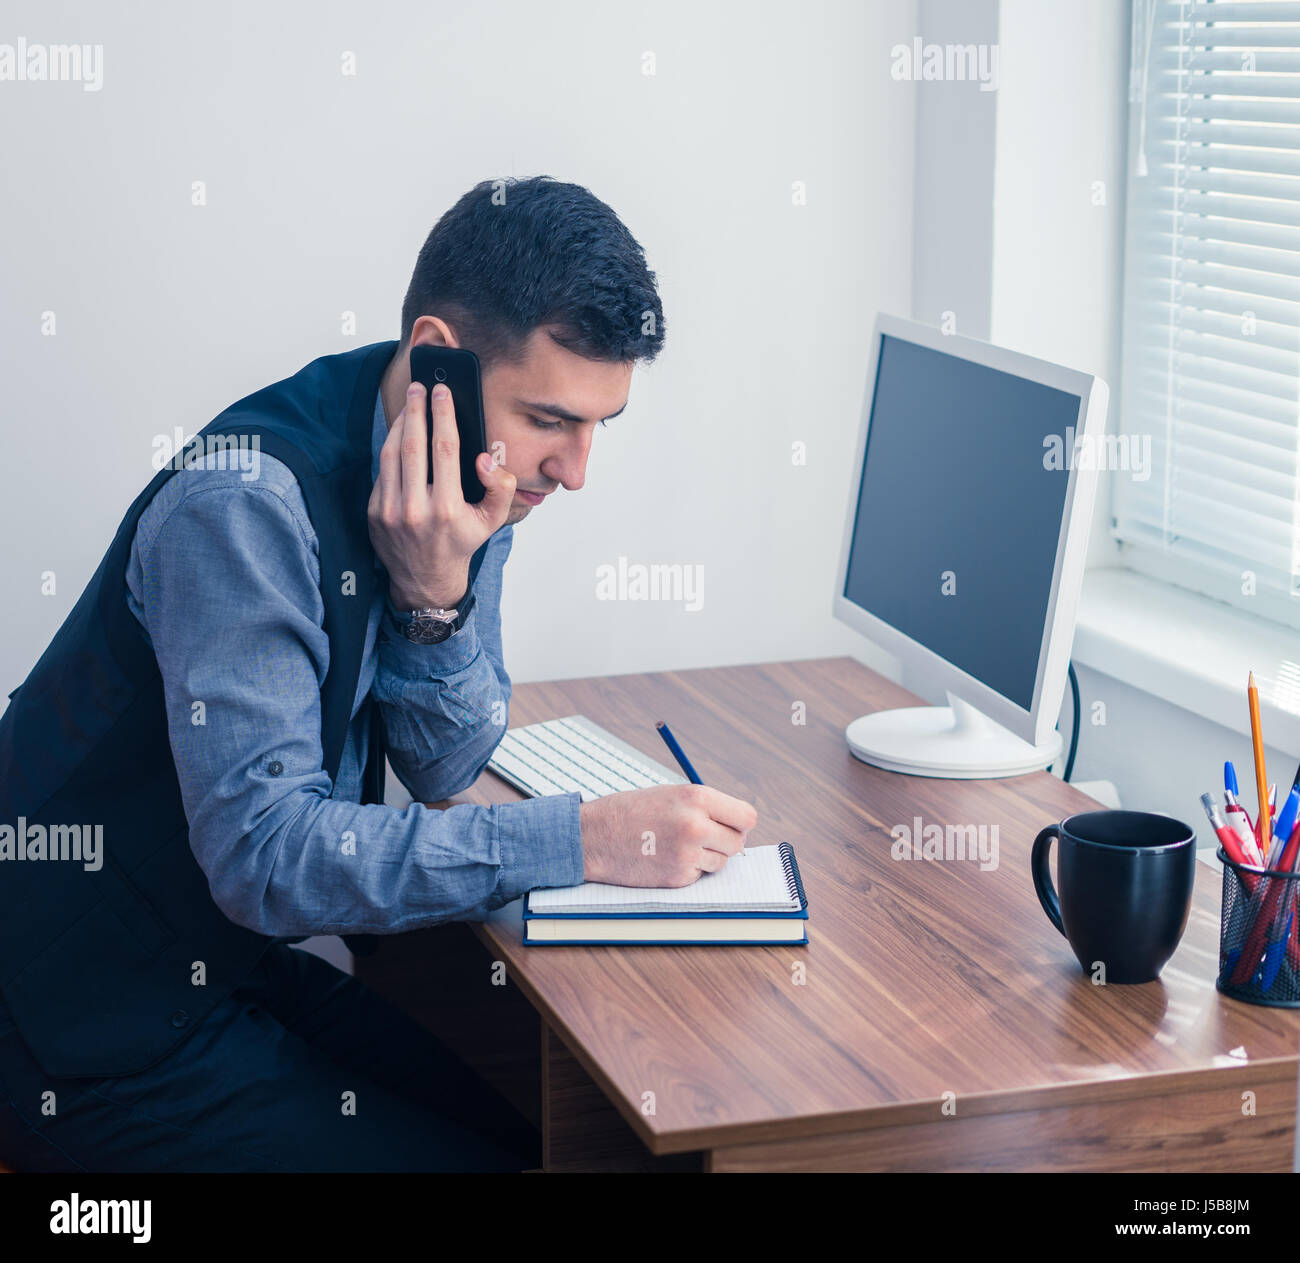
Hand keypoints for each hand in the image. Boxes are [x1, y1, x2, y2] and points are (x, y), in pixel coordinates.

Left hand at [368, 381, 515, 610]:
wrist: (426, 578)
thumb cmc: (461, 542)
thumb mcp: (492, 520)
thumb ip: (500, 487)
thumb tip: (485, 458)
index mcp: (447, 509)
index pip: (444, 449)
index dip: (443, 415)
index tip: (443, 393)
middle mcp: (416, 510)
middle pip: (413, 445)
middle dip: (417, 410)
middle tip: (420, 387)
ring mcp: (390, 511)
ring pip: (392, 453)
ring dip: (400, 423)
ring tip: (409, 403)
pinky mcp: (374, 512)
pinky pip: (382, 471)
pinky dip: (391, 447)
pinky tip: (400, 432)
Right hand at [579, 784, 758, 886]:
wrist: (594, 836)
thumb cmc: (631, 811)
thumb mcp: (671, 794)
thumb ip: (706, 806)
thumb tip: (738, 825)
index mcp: (698, 797)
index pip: (747, 817)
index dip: (740, 823)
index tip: (732, 826)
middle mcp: (697, 825)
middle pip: (738, 843)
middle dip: (725, 842)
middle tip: (706, 838)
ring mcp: (688, 854)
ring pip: (721, 862)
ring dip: (706, 857)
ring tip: (677, 845)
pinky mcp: (677, 877)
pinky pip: (699, 875)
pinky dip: (687, 870)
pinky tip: (664, 858)